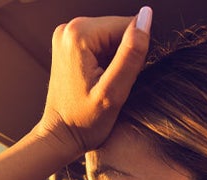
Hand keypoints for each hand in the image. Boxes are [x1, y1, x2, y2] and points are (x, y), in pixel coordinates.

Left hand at [37, 6, 151, 155]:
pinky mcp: (69, 43)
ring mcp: (67, 35)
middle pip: (119, 29)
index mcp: (79, 34)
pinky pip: (101, 43)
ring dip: (116, 59)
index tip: (118, 79)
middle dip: (123, 56)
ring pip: (112, 36)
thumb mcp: (114, 92)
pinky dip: (106, 60)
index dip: (134, 54)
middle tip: (111, 84)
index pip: (129, 26)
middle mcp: (69, 28)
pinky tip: (97, 80)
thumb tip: (146, 16)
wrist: (60, 136)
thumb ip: (132, 53)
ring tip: (103, 83)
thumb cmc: (84, 121)